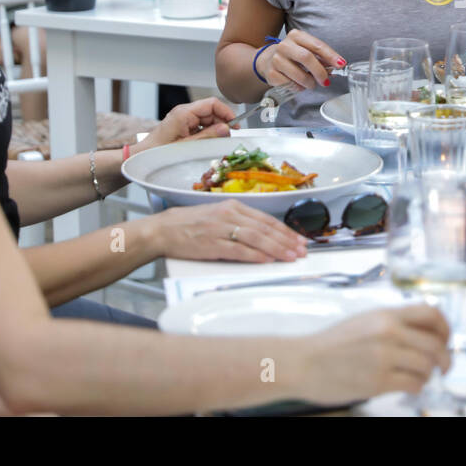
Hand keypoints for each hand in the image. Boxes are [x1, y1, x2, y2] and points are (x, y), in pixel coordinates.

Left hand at [134, 98, 235, 152]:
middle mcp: (184, 112)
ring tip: (216, 141)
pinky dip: (207, 132)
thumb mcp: (187, 145)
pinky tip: (207, 142)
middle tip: (226, 136)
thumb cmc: (159, 151)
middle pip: (211, 111)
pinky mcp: (183, 125)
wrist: (142, 156)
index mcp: (184, 113)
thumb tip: (225, 128)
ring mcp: (183, 118)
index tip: (234, 124)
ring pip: (207, 118)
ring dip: (215, 129)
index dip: (226, 112)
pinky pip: (201, 124)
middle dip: (222, 122)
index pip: (212, 104)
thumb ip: (208, 136)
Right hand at [152, 199, 307, 262]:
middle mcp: (230, 214)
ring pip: (257, 238)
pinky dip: (256, 255)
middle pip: (265, 228)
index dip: (286, 230)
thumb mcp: (218, 215)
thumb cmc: (190, 224)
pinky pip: (239, 250)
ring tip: (291, 257)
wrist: (163, 230)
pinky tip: (268, 260)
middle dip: (287, 240)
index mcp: (233, 205)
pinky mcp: (212, 244)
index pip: (266, 219)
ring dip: (277, 248)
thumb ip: (239, 222)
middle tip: (302, 250)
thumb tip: (264, 235)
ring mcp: (221, 229)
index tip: (299, 239)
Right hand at [256, 29, 345, 90]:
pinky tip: (299, 84)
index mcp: (296, 36)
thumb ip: (321, 57)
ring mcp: (276, 59)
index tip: (341, 64)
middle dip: (320, 72)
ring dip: (310, 82)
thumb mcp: (306, 50)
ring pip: (299, 74)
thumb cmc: (292, 55)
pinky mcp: (271, 73)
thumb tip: (336, 66)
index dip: (331, 56)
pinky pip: (290, 84)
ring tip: (312, 83)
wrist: (268, 60)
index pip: (317, 45)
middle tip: (326, 80)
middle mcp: (284, 45)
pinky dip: (298, 87)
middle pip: (307, 58)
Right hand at [293, 306, 450, 405]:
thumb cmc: (331, 344)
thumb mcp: (364, 322)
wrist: (303, 362)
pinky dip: (417, 387)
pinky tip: (409, 386)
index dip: (446, 328)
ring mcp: (384, 357)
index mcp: (386, 315)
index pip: (431, 313)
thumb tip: (424, 333)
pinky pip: (414, 384)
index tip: (446, 340)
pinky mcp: (378, 381)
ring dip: (428, 374)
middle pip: (436, 344)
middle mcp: (388, 332)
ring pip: (427, 366)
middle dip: (445, 358)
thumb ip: (392, 324)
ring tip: (418, 377)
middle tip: (444, 367)